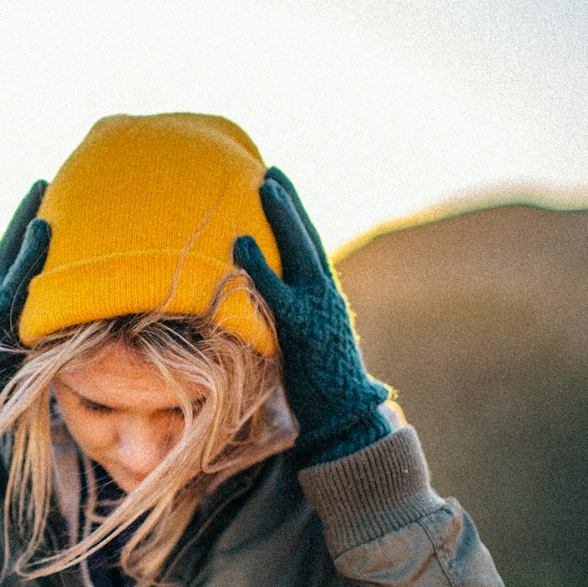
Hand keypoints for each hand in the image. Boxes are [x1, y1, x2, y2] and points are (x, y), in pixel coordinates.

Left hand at [233, 167, 390, 464]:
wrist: (345, 415)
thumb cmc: (320, 387)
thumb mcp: (302, 345)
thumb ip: (287, 322)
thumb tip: (261, 311)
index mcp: (326, 296)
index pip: (309, 248)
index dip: (293, 218)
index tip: (278, 188)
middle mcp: (326, 294)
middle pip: (307, 237)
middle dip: (289, 202)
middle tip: (271, 172)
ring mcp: (317, 308)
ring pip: (300, 251)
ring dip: (283, 215)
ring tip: (265, 184)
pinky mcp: (302, 327)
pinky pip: (277, 290)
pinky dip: (259, 266)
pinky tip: (242, 243)